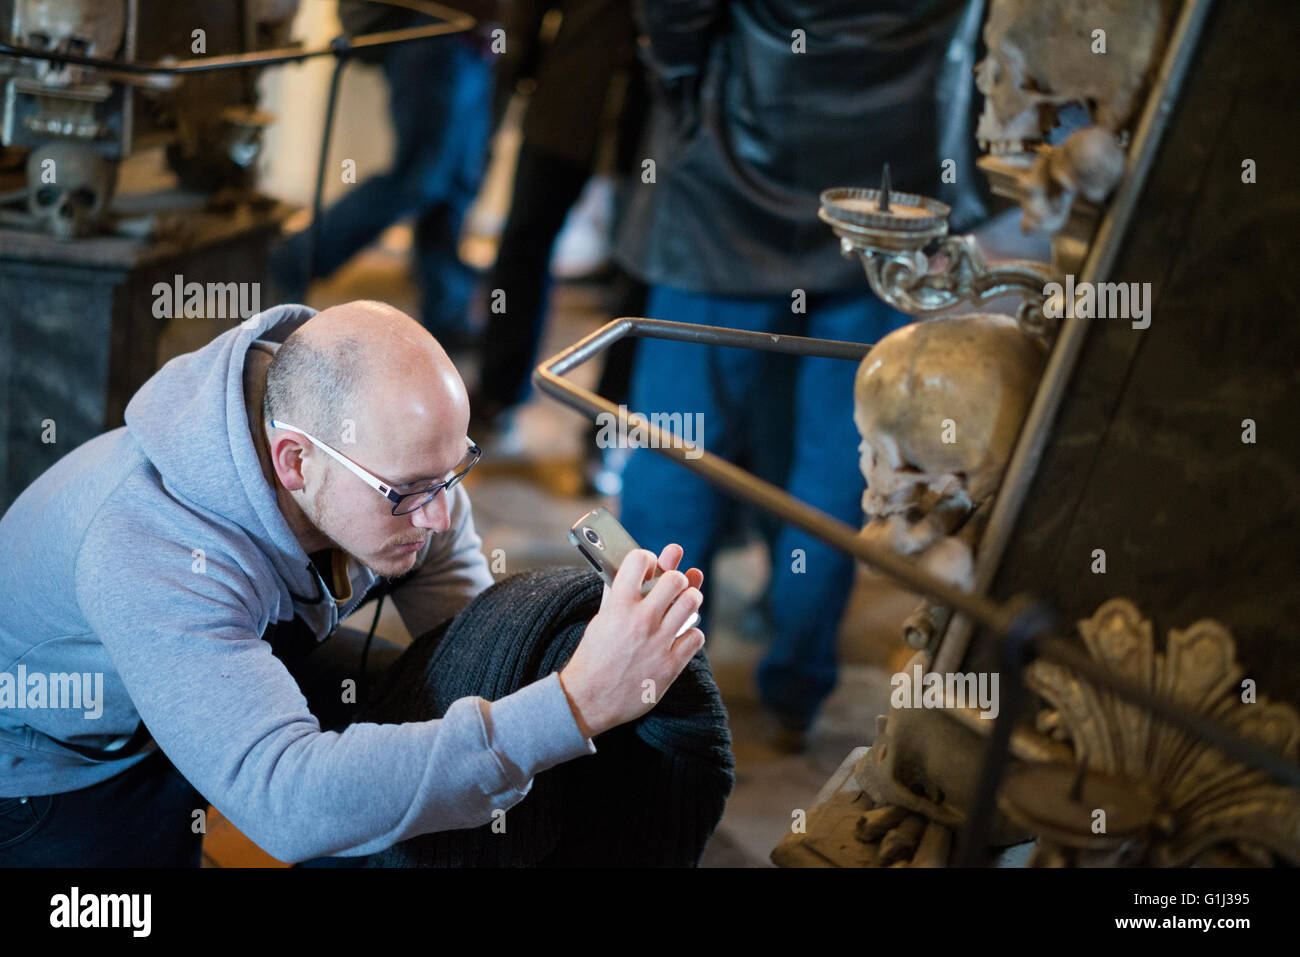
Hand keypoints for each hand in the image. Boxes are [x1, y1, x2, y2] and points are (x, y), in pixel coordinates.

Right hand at [559, 545, 704, 737]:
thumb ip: (616, 593)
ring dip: (690, 600)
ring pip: (691, 602)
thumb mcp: (600, 619)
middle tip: (673, 587)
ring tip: (683, 605)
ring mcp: (658, 642)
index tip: (649, 564)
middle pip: (675, 579)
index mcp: (619, 606)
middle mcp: (641, 620)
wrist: (590, 699)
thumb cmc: (593, 657)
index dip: (647, 558)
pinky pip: (696, 636)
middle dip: (676, 579)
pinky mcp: (671, 664)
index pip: (640, 560)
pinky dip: (691, 635)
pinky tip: (681, 637)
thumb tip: (630, 569)